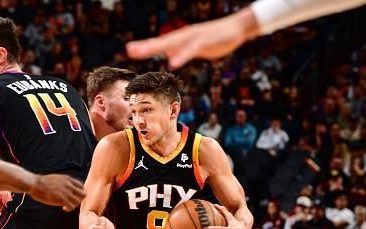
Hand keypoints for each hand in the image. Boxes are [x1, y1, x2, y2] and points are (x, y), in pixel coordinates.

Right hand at [28, 174, 85, 211]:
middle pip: (83, 194)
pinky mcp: (61, 198)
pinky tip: (64, 208)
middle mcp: (69, 185)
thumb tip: (68, 188)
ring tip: (66, 206)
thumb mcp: (57, 178)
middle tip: (72, 202)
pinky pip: (71, 205)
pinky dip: (69, 208)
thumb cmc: (43, 182)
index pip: (81, 186)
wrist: (35, 183)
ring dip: (74, 205)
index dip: (78, 193)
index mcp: (68, 179)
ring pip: (78, 201)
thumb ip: (64, 183)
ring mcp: (66, 191)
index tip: (72, 196)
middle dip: (79, 199)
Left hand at [126, 8, 257, 68]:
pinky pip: (190, 50)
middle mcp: (184, 36)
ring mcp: (193, 38)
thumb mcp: (196, 47)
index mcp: (181, 40)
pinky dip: (180, 56)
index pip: (160, 44)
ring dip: (155, 47)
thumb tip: (169, 57)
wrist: (236, 28)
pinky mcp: (203, 42)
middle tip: (129, 50)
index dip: (146, 47)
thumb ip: (182, 51)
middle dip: (145, 47)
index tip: (130, 51)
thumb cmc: (216, 38)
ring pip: (171, 43)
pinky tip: (172, 63)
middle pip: (161, 42)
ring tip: (141, 52)